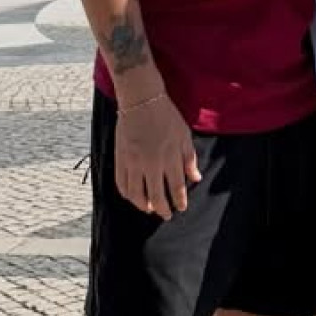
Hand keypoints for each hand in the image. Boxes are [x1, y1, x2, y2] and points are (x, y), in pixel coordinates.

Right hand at [115, 93, 200, 217]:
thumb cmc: (165, 116)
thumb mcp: (184, 135)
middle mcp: (151, 163)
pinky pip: (121, 183)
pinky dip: (127, 194)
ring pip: (136, 194)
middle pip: (156, 196)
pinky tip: (133, 197)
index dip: (179, 201)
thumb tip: (195, 179)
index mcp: (170, 158)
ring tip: (149, 209)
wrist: (140, 100)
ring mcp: (133, 162)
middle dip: (162, 209)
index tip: (181, 208)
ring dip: (143, 206)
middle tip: (166, 215)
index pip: (176, 188)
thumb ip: (189, 159)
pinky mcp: (120, 158)